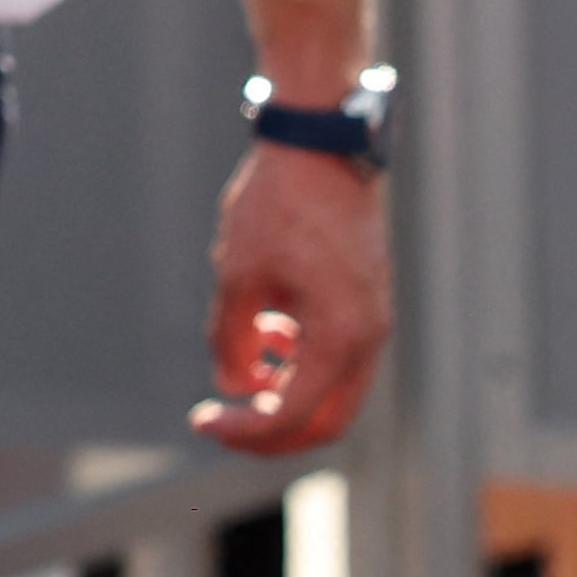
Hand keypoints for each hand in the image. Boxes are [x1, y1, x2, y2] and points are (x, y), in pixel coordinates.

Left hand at [192, 143, 389, 455]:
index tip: (203, 421)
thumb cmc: (277, 203)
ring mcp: (373, 322)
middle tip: (221, 421)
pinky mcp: (366, 305)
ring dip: (285, 394)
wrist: (320, 145)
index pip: (293, 415)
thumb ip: (231, 339)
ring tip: (242, 365)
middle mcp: (368, 337)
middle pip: (324, 421)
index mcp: (341, 336)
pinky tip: (268, 329)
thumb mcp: (237, 274)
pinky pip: (337, 358)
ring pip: (333, 393)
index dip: (244, 430)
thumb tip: (232, 387)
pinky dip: (301, 362)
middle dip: (269, 431)